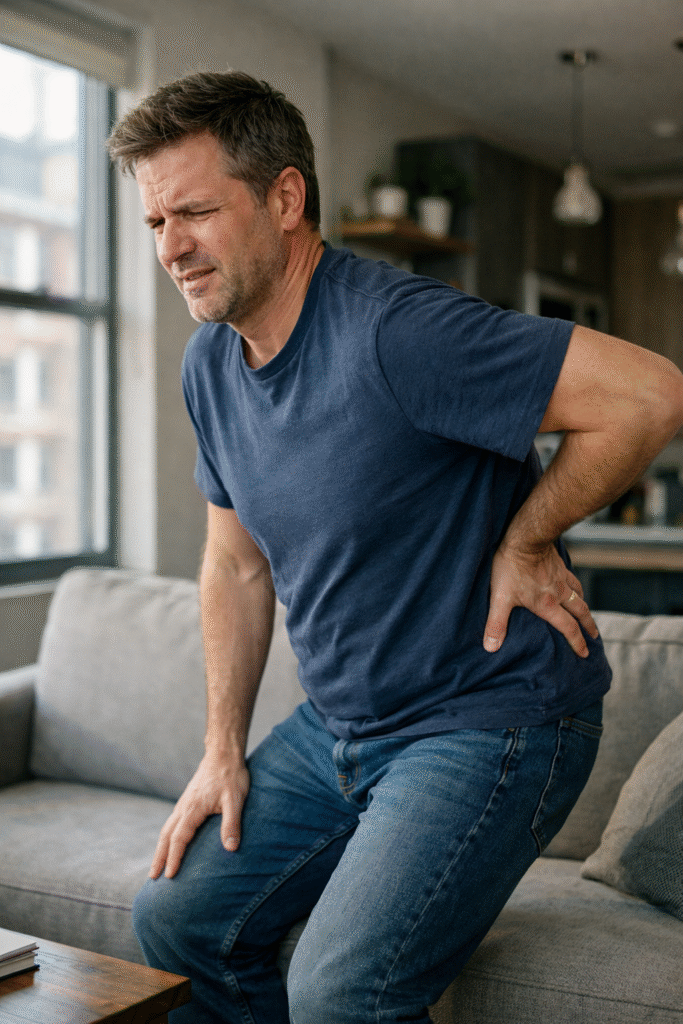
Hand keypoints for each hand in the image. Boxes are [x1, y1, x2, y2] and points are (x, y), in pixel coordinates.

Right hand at [149, 752, 249, 879]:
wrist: (224, 753)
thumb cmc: (231, 776)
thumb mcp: (236, 800)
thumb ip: (232, 823)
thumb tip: (230, 849)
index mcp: (192, 808)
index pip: (179, 838)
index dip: (174, 858)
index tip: (169, 876)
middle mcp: (184, 807)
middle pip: (166, 836)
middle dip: (159, 857)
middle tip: (152, 878)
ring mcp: (184, 803)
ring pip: (167, 829)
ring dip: (161, 848)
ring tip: (156, 866)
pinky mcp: (188, 801)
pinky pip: (173, 822)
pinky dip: (167, 837)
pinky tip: (171, 844)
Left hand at [483, 539, 598, 657]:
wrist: (525, 538)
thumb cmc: (511, 567)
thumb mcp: (500, 598)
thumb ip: (496, 623)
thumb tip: (490, 648)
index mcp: (547, 605)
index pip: (568, 628)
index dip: (577, 642)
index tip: (584, 653)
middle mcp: (559, 594)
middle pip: (580, 613)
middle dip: (588, 627)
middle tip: (594, 637)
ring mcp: (561, 578)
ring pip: (579, 596)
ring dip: (585, 608)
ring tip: (586, 615)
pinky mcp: (559, 565)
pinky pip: (573, 580)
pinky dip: (577, 588)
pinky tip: (574, 588)